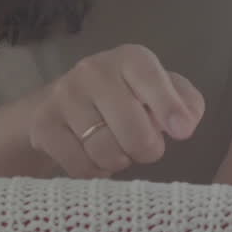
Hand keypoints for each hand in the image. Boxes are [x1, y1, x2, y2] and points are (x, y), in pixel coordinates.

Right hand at [28, 44, 204, 178]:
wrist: (63, 104)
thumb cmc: (127, 98)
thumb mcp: (161, 92)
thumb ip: (186, 104)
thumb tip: (185, 123)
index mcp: (131, 59)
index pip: (151, 80)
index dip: (169, 108)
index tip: (182, 133)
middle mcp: (95, 70)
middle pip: (133, 130)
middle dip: (147, 149)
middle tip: (146, 149)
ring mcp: (65, 95)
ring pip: (105, 151)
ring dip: (119, 161)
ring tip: (117, 149)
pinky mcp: (44, 124)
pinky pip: (80, 165)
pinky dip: (94, 172)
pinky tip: (94, 158)